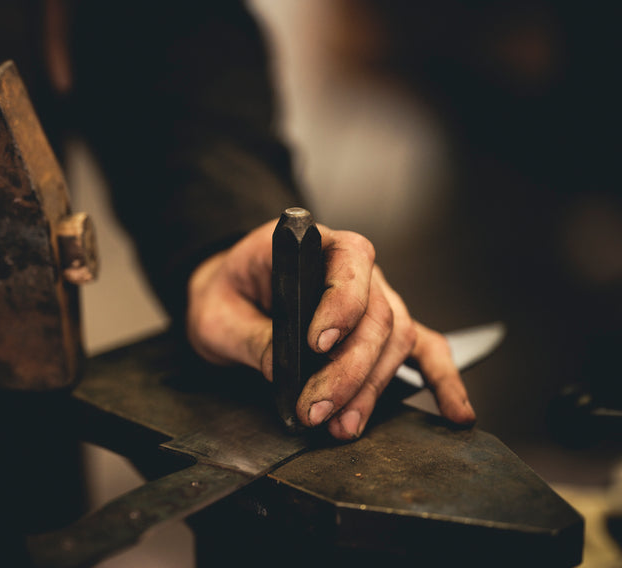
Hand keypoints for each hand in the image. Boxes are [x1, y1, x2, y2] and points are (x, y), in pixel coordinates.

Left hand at [187, 219, 475, 439]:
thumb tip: (285, 373)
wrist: (230, 293)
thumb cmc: (226, 293)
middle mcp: (351, 269)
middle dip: (349, 370)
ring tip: (343, 426)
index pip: (348, 262)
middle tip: (317, 410)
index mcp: (311, 246)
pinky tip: (455, 412)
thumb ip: (251, 338)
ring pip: (395, 338)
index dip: (340, 304)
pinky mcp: (380, 329)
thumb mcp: (217, 314)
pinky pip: (423, 349)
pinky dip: (442, 380)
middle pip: (375, 314)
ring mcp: (372, 298)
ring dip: (373, 387)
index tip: (316, 345)